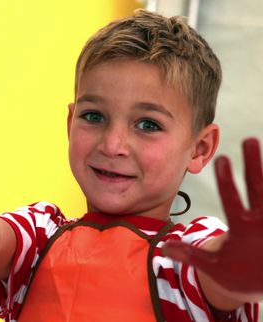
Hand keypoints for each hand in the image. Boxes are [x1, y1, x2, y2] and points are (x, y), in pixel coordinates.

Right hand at [163, 138, 262, 293]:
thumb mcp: (213, 268)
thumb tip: (162, 246)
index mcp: (243, 232)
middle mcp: (262, 224)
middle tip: (250, 140)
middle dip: (253, 163)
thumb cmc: (240, 275)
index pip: (232, 200)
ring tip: (259, 144)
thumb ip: (189, 254)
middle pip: (258, 187)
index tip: (222, 159)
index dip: (227, 180)